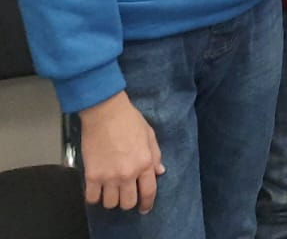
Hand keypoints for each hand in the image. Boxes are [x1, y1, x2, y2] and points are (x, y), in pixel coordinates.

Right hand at [80, 92, 162, 212]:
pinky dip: (94, 198)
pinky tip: (96, 190)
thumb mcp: (149, 135)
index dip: (147, 204)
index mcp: (145, 163)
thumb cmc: (129, 120)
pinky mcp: (92, 175)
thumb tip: (160, 172)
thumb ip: (155, 155)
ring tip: (110, 191)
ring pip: (110, 203)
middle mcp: (128, 173)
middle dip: (128, 202)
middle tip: (125, 195)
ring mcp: (109, 176)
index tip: (144, 208)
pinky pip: (92, 198)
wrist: (105, 112)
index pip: (148, 192)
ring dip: (111, 200)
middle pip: (128, 202)